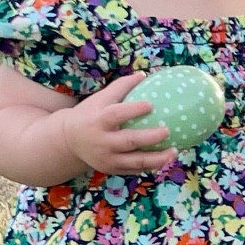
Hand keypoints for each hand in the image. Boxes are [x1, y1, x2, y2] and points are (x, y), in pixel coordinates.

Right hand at [58, 74, 175, 174]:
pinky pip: (134, 169)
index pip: (116, 115)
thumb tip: (144, 74)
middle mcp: (102, 142)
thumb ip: (121, 87)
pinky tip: (165, 160)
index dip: (133, 110)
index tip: (151, 105)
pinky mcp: (112, 169)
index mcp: (98, 121)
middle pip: (129, 141)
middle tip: (167, 130)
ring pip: (135, 161)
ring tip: (175, 151)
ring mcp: (107, 159)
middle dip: (150, 138)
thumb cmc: (90, 114)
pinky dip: (151, 166)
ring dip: (157, 159)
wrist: (69, 140)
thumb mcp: (100, 98)